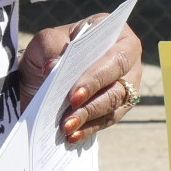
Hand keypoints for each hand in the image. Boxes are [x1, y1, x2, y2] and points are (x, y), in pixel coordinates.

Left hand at [17, 15, 143, 144]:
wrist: (42, 73)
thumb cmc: (51, 49)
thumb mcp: (46, 41)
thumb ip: (51, 48)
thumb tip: (53, 67)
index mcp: (117, 34)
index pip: (114, 57)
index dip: (97, 77)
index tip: (74, 95)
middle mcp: (128, 59)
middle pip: (119, 85)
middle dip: (93, 101)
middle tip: (69, 112)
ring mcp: (126, 85)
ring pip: (114, 105)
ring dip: (89, 117)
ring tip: (66, 127)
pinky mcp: (118, 107)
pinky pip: (108, 120)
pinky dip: (89, 129)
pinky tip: (72, 136)